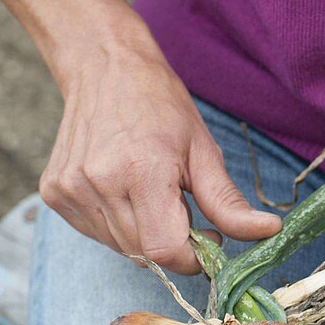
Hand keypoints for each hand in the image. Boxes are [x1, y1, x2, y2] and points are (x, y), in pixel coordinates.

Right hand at [39, 31, 279, 273]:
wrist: (103, 67)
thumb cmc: (159, 105)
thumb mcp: (203, 151)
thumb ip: (228, 203)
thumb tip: (269, 232)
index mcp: (140, 171)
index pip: (164, 251)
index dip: (191, 257)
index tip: (205, 237)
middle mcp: (99, 184)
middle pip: (142, 254)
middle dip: (170, 243)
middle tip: (179, 206)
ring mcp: (71, 190)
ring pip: (119, 246)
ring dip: (142, 233)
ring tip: (148, 192)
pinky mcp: (54, 194)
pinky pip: (95, 233)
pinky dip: (116, 223)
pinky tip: (122, 190)